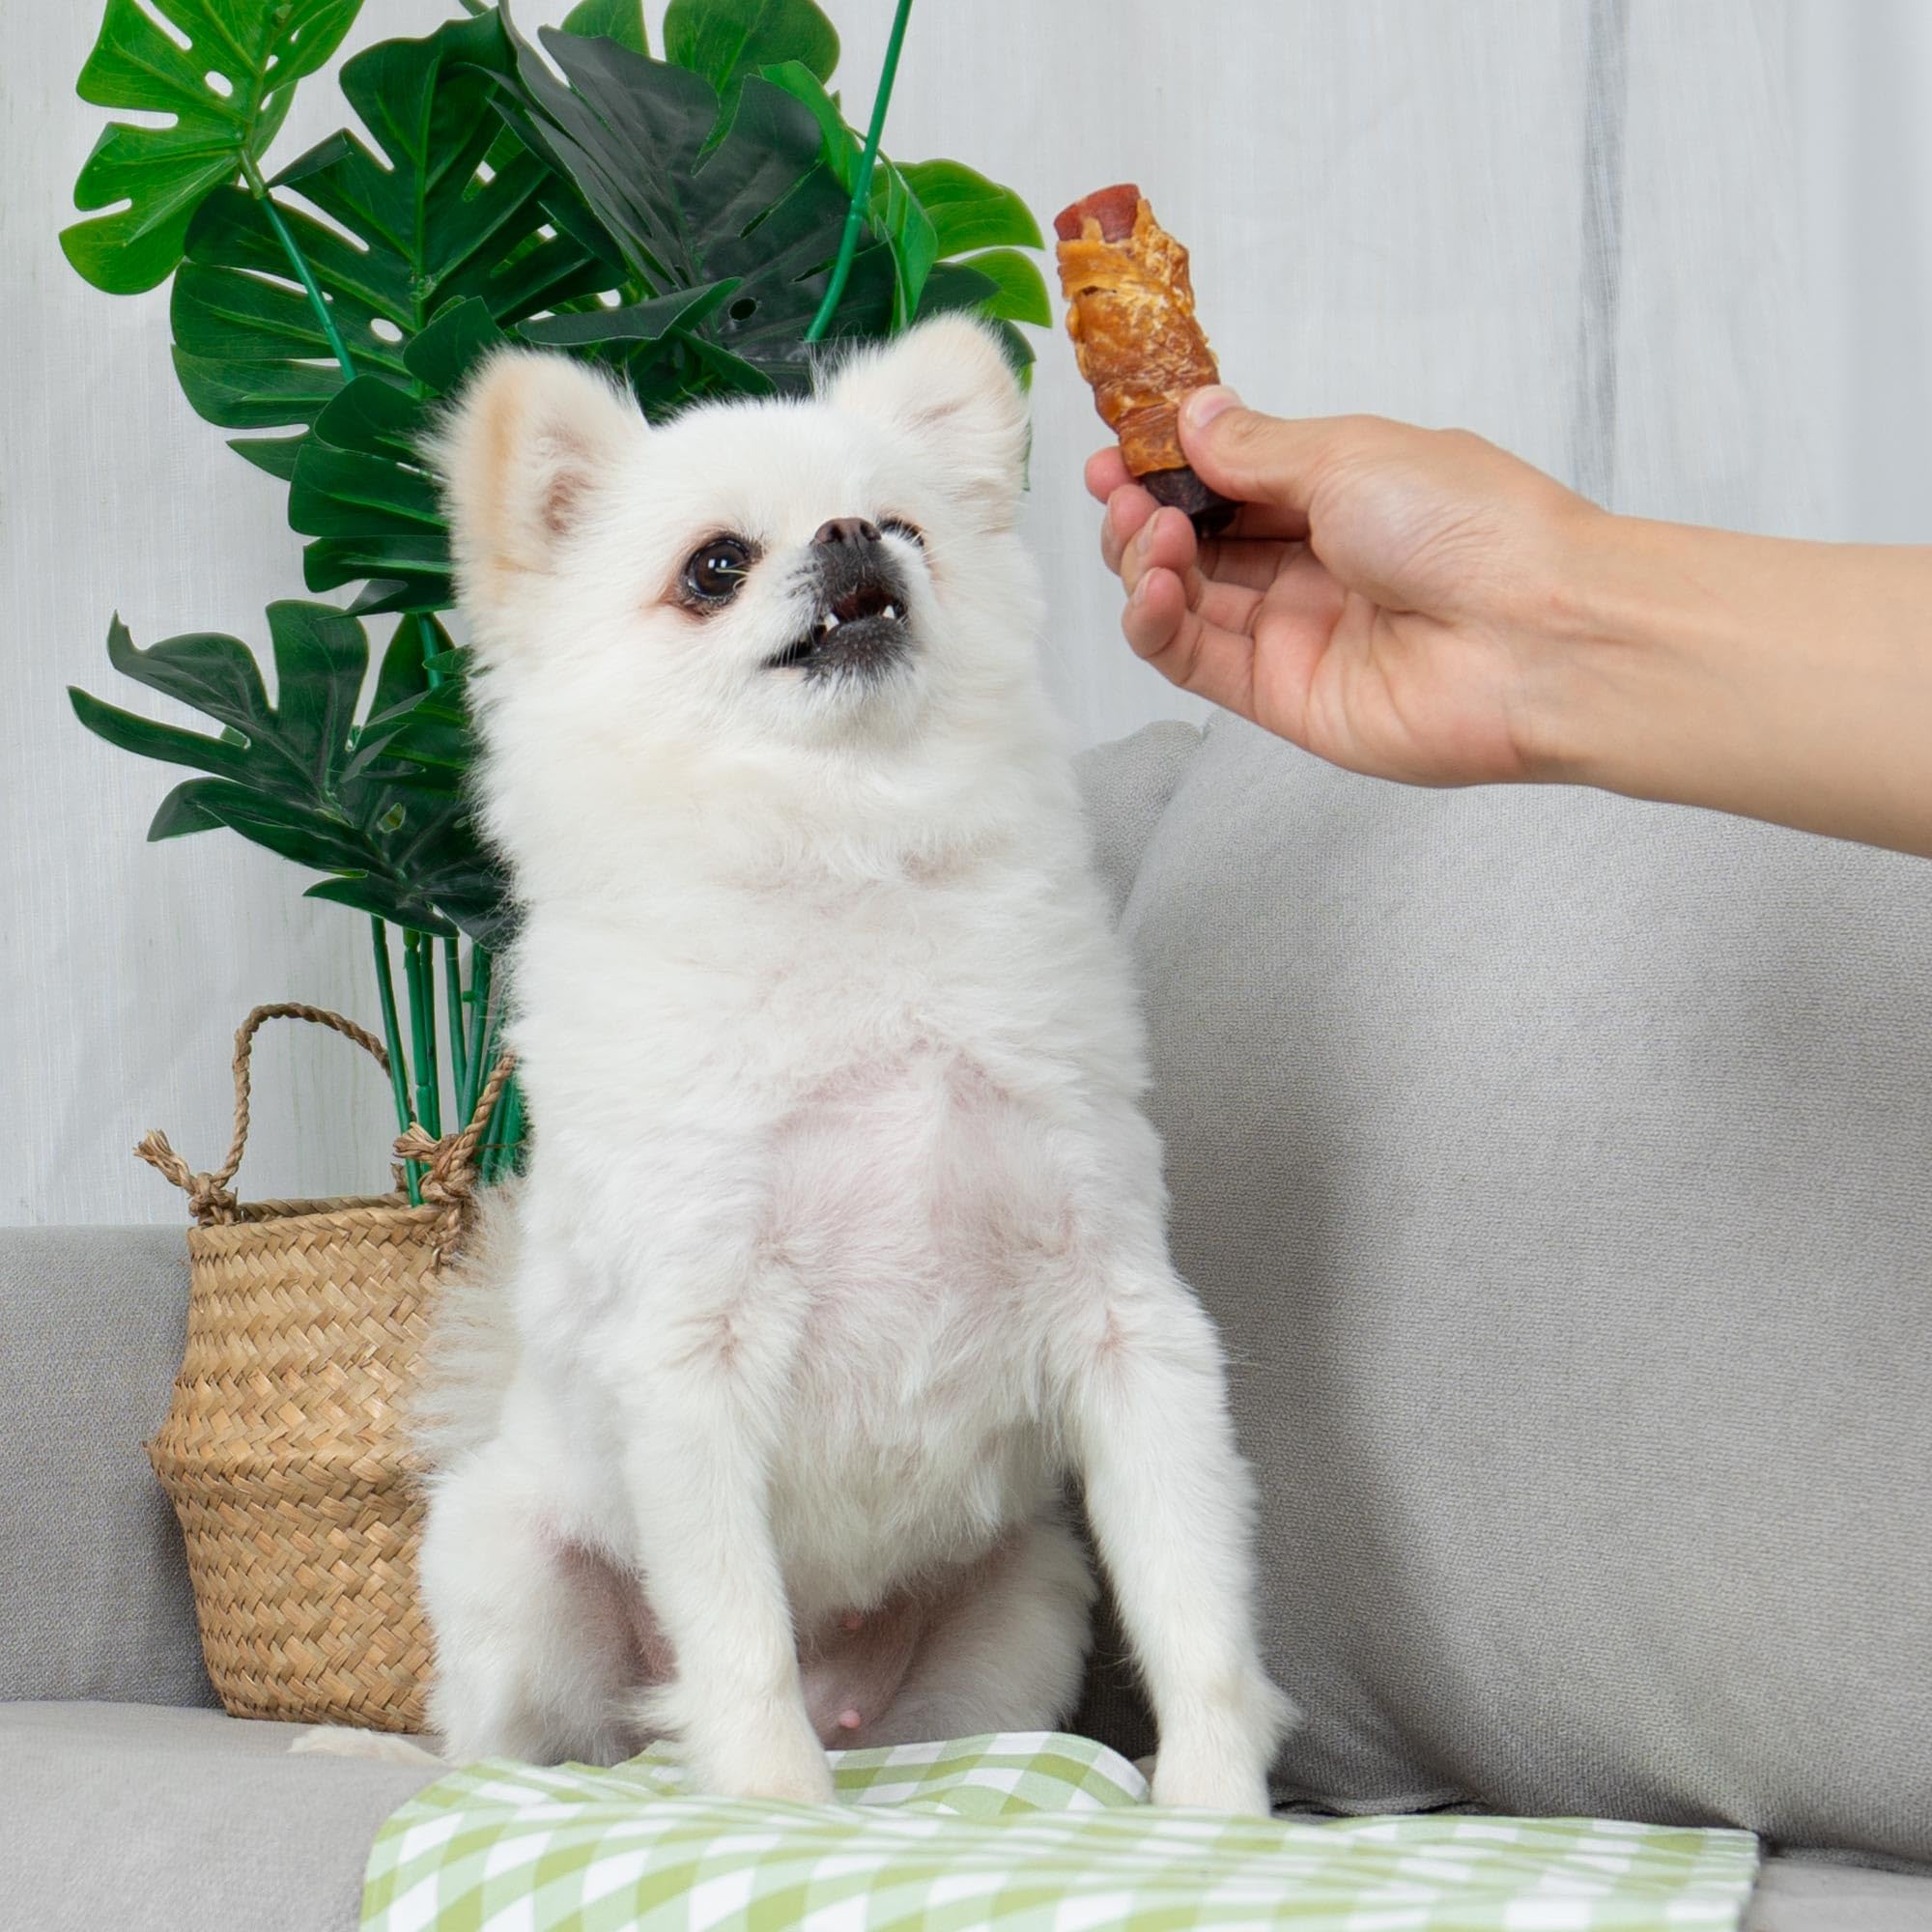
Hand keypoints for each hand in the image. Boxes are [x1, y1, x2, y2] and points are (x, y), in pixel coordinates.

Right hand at [1088, 390, 1599, 786]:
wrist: (1537, 634)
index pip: (1231, 481)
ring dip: (1144, 560)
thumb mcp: (1348, 454)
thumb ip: (1254, 448)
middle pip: (1199, 542)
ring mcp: (1296, 635)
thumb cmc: (1470, 527)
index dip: (1170, 464)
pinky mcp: (1281, 698)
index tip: (1120, 444)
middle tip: (1117, 486)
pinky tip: (1150, 584)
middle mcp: (1315, 565)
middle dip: (1145, 509)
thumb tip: (1192, 416)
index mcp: (1342, 495)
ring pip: (1186, 600)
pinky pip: (1194, 661)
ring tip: (1145, 531)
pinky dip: (1154, 622)